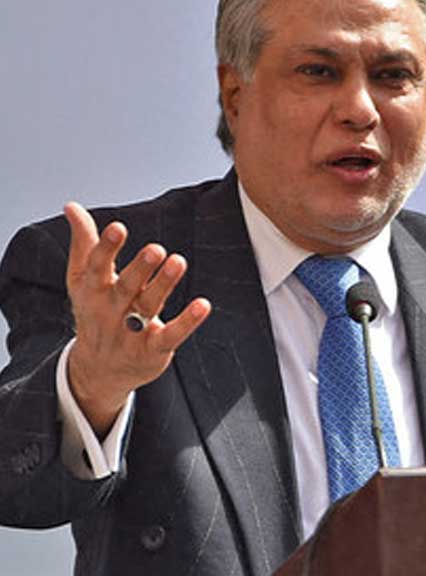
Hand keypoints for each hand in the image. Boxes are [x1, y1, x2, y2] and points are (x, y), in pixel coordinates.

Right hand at [63, 202, 210, 435]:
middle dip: (140, 269)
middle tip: (156, 248)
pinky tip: (203, 305)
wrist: (98, 370)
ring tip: (178, 261)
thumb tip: (71, 205)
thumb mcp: (83, 280)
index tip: (119, 228)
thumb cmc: (96, 312)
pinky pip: (171, 334)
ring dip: (164, 285)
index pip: (97, 267)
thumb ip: (84, 243)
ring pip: (148, 306)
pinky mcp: (153, 349)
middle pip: (126, 287)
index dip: (107, 248)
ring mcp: (131, 331)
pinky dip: (187, 322)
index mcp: (92, 291)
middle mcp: (111, 310)